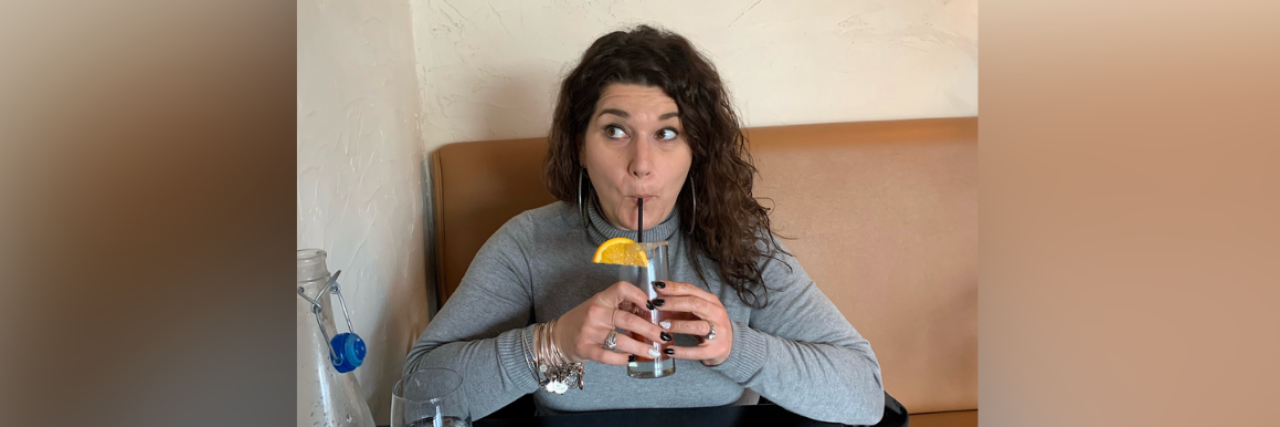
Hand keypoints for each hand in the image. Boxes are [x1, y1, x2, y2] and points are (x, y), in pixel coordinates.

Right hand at [552, 281, 669, 364]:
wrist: (559, 337)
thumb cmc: (585, 321)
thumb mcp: (601, 307)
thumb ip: (621, 308)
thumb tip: (652, 313)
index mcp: (601, 299)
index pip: (622, 289)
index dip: (640, 295)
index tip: (654, 306)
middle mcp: (596, 313)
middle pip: (629, 319)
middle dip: (651, 329)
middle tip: (664, 336)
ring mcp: (590, 331)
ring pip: (621, 339)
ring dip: (641, 347)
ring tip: (654, 352)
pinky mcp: (585, 348)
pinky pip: (608, 356)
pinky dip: (622, 359)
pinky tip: (632, 360)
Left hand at [651, 280, 734, 365]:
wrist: (730, 346)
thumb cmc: (708, 325)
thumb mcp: (697, 312)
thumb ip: (680, 306)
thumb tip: (656, 301)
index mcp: (711, 301)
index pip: (691, 290)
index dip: (674, 288)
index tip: (657, 286)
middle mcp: (717, 314)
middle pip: (695, 304)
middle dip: (674, 303)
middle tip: (656, 304)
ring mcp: (719, 332)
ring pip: (698, 326)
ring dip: (678, 325)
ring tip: (662, 325)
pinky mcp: (716, 350)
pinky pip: (696, 351)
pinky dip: (681, 351)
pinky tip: (668, 350)